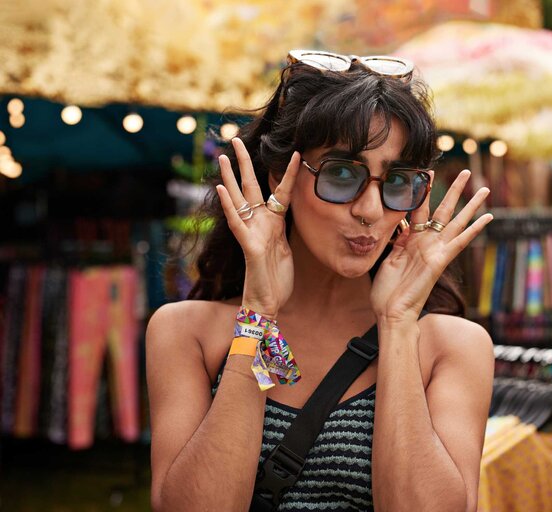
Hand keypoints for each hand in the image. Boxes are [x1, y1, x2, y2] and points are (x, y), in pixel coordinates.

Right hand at [215, 138, 299, 317]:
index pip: (279, 191)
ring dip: (231, 178)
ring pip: (240, 200)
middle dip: (245, 163)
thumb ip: (282, 228)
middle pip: (251, 187)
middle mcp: (260, 223)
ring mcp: (252, 233)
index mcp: (273, 223)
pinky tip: (222, 189)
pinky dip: (229, 206)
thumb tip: (285, 211)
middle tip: (235, 139)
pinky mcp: (249, 247)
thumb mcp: (285, 248)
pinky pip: (237, 224)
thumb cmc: (276, 278)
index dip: (287, 173)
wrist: (268, 303)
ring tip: (222, 157)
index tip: (295, 153)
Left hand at [370, 170, 492, 324]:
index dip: (424, 190)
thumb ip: (397, 240)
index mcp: (412, 241)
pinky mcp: (440, 261)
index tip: (426, 171)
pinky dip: (474, 230)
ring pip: (456, 222)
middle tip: (464, 172)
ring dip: (470, 205)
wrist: (391, 314)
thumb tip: (401, 223)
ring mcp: (436, 251)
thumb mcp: (387, 259)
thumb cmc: (386, 292)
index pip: (420, 209)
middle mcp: (427, 243)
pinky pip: (460, 242)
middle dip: (453, 191)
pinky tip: (488, 218)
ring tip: (484, 188)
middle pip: (443, 211)